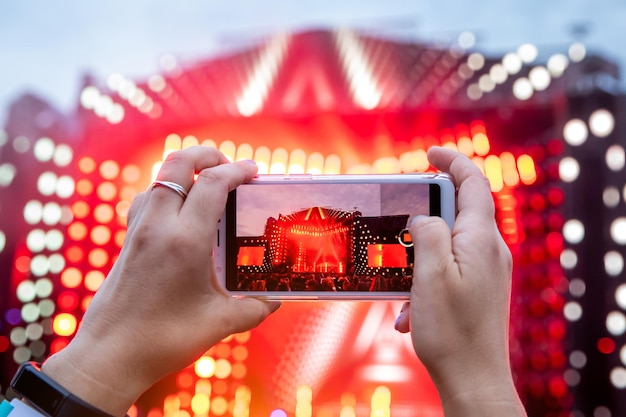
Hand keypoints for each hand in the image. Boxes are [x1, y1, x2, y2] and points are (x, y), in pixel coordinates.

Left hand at [41, 146, 280, 415]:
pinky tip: (181, 213)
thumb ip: (254, 308)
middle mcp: (158, 226)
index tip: (255, 171)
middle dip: (206, 154)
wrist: (110, 357)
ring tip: (208, 186)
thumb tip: (274, 301)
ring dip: (184, 171)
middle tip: (229, 166)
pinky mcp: (128, 241)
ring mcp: (138, 231)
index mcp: (185, 240)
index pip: (212, 183)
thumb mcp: (220, 323)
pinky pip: (147, 198)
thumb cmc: (165, 340)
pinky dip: (167, 190)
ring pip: (159, 178)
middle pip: (177, 163)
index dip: (237, 170)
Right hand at [395, 147, 525, 415]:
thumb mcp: (430, 273)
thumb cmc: (450, 331)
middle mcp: (490, 250)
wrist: (473, 379)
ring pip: (448, 243)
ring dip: (420, 257)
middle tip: (401, 220)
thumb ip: (428, 231)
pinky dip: (426, 280)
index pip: (473, 183)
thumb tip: (425, 215)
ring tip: (404, 285)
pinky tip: (411, 312)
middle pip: (459, 211)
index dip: (453, 161)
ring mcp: (487, 270)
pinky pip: (450, 269)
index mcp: (481, 239)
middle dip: (426, 214)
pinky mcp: (480, 288)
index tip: (431, 152)